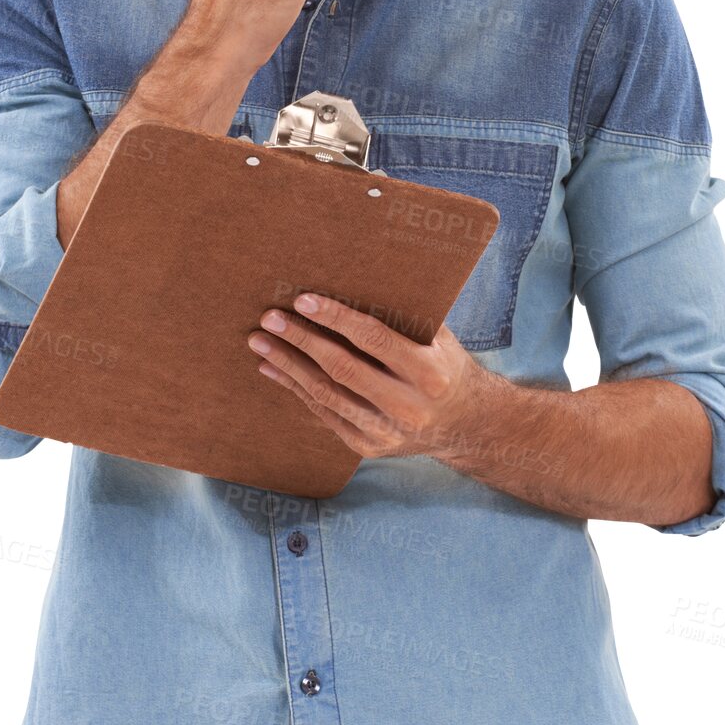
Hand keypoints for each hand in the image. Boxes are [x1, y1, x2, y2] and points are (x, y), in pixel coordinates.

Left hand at [245, 292, 487, 461]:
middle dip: (301, 340)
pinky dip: (295, 388)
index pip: (374, 339)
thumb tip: (351, 278)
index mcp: (428, 372)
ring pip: (326, 394)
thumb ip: (403, 315)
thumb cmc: (444, 365)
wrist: (464, 424)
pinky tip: (273, 369)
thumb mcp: (438, 338)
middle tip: (270, 317)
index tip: (303, 300)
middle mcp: (407, 406)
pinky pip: (324, 413)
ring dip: (287, 365)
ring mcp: (386, 432)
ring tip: (260, 342)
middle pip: (342, 368)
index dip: (336, 318)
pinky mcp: (367, 446)